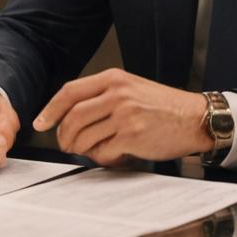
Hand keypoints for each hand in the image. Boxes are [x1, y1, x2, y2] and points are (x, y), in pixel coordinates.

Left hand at [33, 69, 209, 164]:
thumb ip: (103, 96)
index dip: (50, 109)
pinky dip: (103, 158)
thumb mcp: (131, 88)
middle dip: (63, 136)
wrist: (194, 118)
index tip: (41, 123)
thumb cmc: (163, 106)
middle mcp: (118, 94)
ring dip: (82, 149)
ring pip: (84, 137)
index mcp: (114, 79)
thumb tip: (70, 115)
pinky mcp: (133, 137)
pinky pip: (103, 152)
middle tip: (66, 145)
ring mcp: (125, 115)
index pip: (70, 92)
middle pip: (72, 117)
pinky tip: (113, 155)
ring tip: (92, 151)